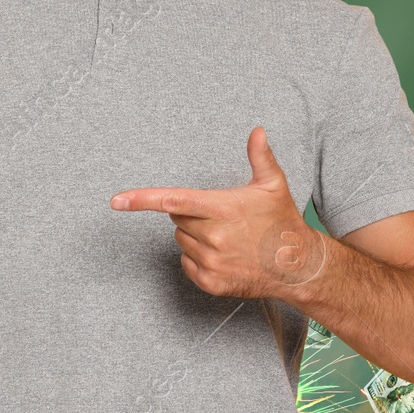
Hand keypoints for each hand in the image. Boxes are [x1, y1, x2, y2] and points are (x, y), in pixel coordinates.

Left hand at [110, 126, 327, 299]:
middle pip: (177, 218)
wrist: (297, 267)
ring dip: (195, 236)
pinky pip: (186, 263)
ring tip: (225, 237)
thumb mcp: (273, 186)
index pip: (173, 200)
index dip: (140, 199)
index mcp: (223, 208)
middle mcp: (213, 236)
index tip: (116, 201)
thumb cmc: (282, 222)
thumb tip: (257, 130)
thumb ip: (260, 157)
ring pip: (181, 240)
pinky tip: (223, 255)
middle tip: (220, 217)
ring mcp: (211, 261)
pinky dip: (198, 258)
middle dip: (191, 214)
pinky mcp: (211, 282)